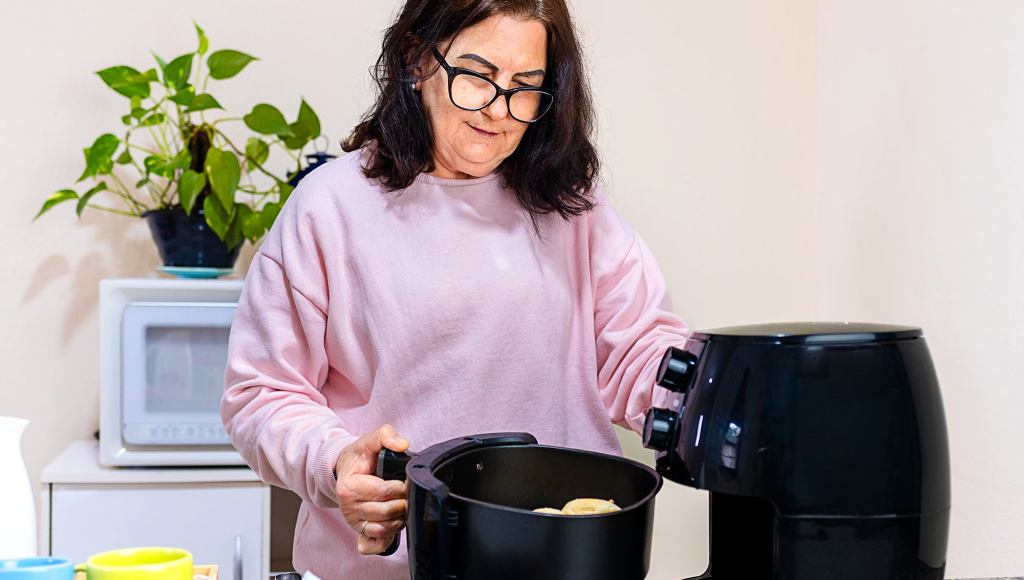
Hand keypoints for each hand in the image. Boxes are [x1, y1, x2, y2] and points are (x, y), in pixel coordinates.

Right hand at [334, 424, 410, 554]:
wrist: (345, 471)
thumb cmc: (359, 458)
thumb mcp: (369, 441)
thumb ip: (385, 435)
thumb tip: (402, 444)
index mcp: (349, 487)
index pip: (384, 492)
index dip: (401, 486)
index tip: (406, 480)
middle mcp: (348, 508)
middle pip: (386, 512)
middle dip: (403, 502)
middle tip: (407, 493)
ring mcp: (354, 522)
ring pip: (384, 529)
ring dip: (399, 519)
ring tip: (403, 504)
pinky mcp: (360, 533)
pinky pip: (374, 545)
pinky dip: (387, 539)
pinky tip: (394, 524)